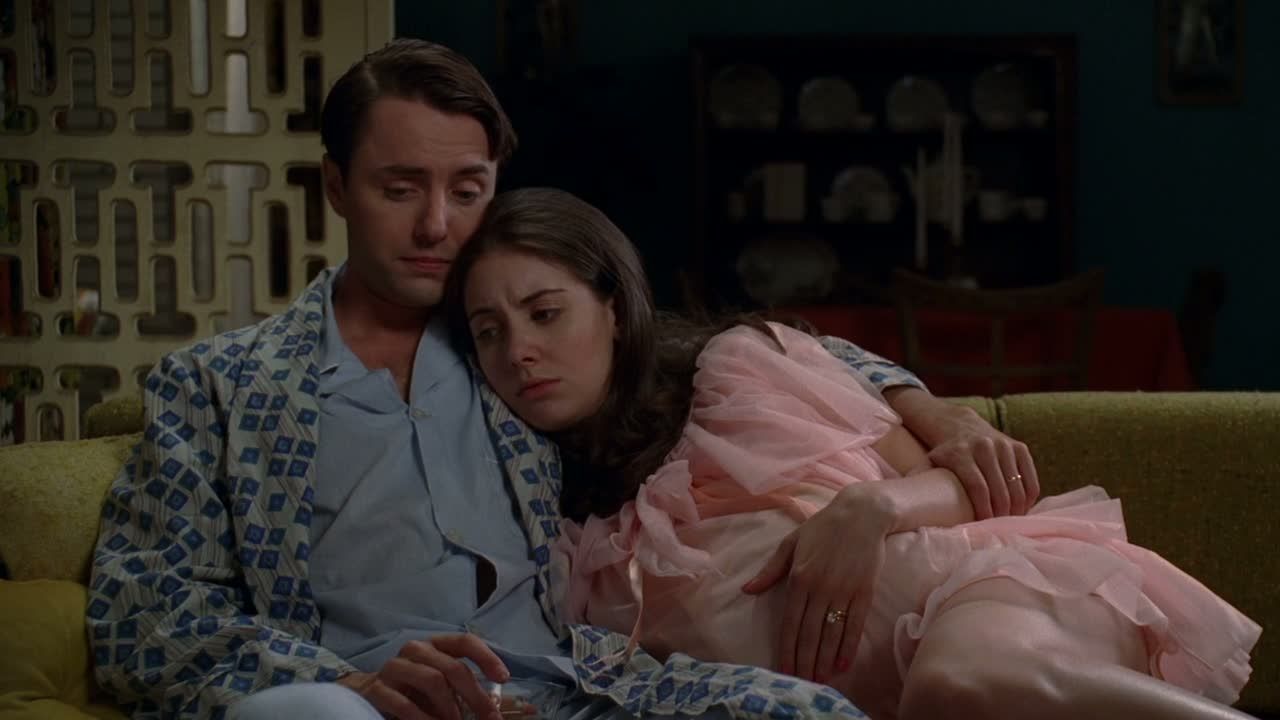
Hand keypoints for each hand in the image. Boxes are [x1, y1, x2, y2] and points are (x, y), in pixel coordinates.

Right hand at [336, 634, 509, 719]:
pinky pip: (404, 703)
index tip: (504, 678)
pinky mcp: (378, 688)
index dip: (487, 657)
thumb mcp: (445, 685)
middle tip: (488, 718)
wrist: (370, 694)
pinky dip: (423, 719)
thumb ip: (472, 690)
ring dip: (450, 707)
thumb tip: (521, 707)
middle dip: (475, 695)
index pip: (465, 641)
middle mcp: (416, 650)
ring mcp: (395, 667)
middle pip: (452, 667)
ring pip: (431, 680)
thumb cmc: (416, 689)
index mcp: (436, 645)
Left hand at [741, 484, 893, 684]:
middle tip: (801, 683)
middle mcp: (820, 588)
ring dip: (824, 660)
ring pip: (831, 634)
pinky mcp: (864, 592)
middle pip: (809, 634)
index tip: (783, 670)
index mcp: (799, 578)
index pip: (789, 623)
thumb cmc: (822, 528)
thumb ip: (770, 570)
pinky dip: (848, 647)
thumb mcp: (790, 544)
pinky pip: (854, 625)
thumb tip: (747, 590)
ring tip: (819, 680)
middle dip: (804, 661)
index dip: (786, 649)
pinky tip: (842, 664)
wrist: (861, 514)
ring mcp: (843, 591)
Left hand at [922, 405, 1039, 518]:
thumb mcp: (930, 463)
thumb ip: (923, 481)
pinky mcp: (1018, 446)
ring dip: (1018, 507)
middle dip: (1002, 512)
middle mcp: (984, 446)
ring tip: (1013, 521)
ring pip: (1017, 484)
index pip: (977, 487)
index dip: (984, 509)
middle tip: (1002, 528)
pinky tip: (1024, 508)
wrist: (960, 424)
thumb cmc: (944, 454)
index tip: (985, 525)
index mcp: (961, 453)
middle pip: (1000, 488)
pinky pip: (1030, 476)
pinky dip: (1029, 495)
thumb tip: (911, 507)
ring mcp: (1003, 445)